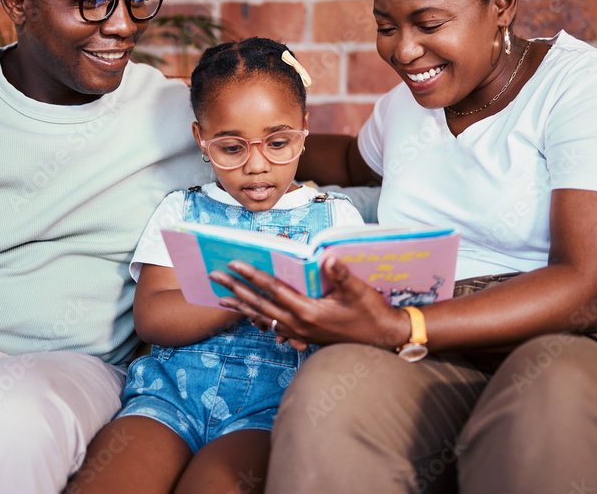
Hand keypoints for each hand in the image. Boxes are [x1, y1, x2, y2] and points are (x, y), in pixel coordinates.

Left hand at [214, 257, 408, 349]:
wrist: (382, 341)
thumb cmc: (371, 315)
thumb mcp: (359, 293)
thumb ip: (342, 275)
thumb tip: (327, 256)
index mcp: (308, 311)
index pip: (274, 289)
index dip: (253, 275)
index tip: (234, 263)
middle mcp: (298, 323)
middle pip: (259, 304)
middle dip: (235, 289)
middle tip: (214, 276)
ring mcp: (299, 332)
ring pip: (262, 317)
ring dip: (241, 306)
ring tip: (220, 298)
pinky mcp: (303, 335)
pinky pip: (272, 325)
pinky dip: (256, 317)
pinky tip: (249, 314)